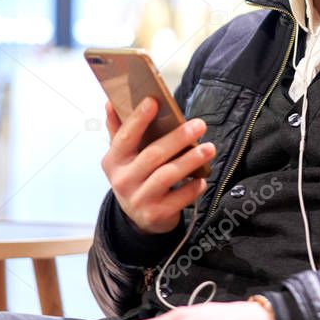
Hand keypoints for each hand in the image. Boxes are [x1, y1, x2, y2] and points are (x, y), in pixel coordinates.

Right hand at [100, 97, 215, 234]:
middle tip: (199, 124)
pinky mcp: (156, 214)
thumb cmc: (135, 177)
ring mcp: (139, 199)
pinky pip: (180, 198)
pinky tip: (203, 179)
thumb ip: (119, 130)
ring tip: (209, 148)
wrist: (138, 218)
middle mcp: (123, 181)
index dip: (138, 119)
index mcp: (113, 161)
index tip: (154, 101)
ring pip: (167, 176)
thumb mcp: (123, 157)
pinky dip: (193, 187)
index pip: (125, 137)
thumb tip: (111, 103)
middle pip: (152, 155)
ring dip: (190, 160)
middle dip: (177, 138)